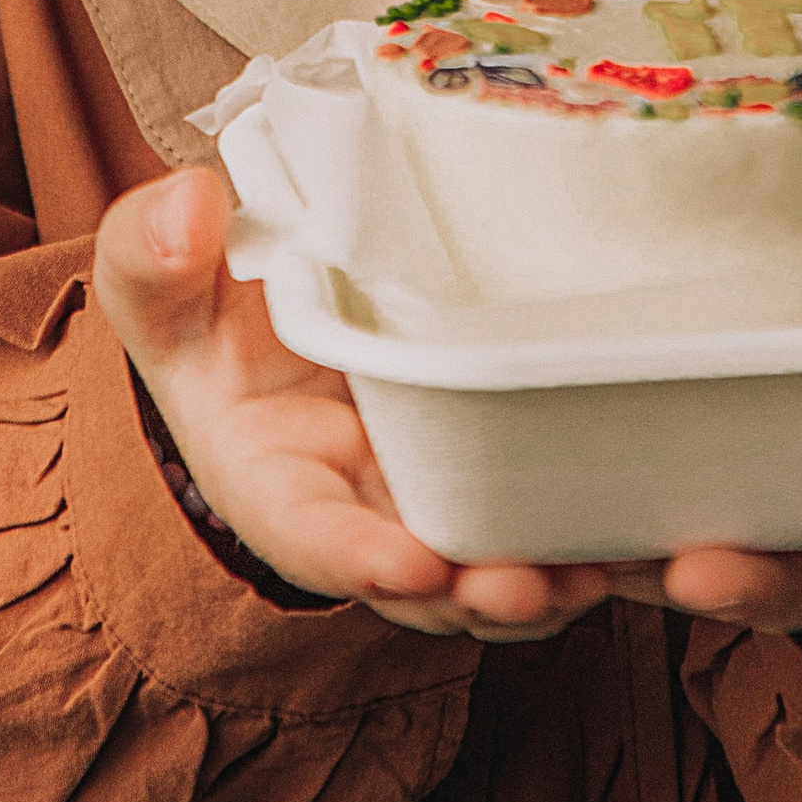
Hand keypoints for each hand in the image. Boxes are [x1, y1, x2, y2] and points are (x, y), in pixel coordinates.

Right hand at [92, 165, 622, 640]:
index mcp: (276, 484)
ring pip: (495, 562)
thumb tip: (188, 205)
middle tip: (534, 589)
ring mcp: (434, 496)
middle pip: (423, 579)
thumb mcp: (162, 280)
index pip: (314, 536)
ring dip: (550, 580)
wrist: (272, 305)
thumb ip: (154, 253)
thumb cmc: (208, 303)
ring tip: (602, 571)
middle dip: (475, 596)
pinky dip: (592, 527)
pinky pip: (545, 510)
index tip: (407, 565)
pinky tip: (647, 524)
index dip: (359, 558)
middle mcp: (364, 514)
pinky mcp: (495, 464)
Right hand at [93, 172, 801, 648]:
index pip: (346, 544)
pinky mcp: (630, 486)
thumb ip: (163, 267)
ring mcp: (546, 519)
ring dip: (686, 575)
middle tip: (573, 580)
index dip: (385, 564)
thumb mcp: (181, 315)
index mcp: (330, 498)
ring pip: (624, 569)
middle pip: (502, 589)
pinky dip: (788, 532)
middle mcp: (446, 534)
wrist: (309, 394)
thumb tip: (176, 201)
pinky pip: (713, 518)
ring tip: (740, 557)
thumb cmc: (250, 357)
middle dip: (546, 589)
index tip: (423, 567)